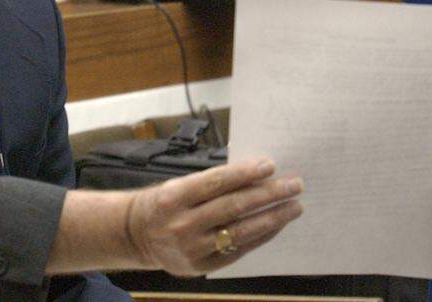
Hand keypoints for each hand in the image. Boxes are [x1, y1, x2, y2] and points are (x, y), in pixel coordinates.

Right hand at [126, 158, 302, 274]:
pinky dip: (260, 236)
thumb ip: (211, 183)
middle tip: (294, 185)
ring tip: (294, 206)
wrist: (137, 236)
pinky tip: (276, 225)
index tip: (270, 165)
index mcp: (175, 197)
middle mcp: (183, 224)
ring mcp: (193, 248)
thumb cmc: (164, 203)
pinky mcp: (202, 266)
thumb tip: (253, 175)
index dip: (245, 173)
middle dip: (268, 194)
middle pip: (234, 207)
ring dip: (273, 217)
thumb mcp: (178, 185)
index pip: (217, 182)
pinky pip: (238, 250)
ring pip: (241, 231)